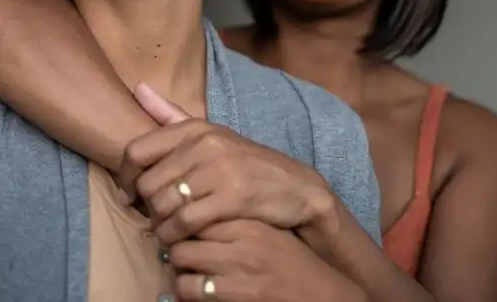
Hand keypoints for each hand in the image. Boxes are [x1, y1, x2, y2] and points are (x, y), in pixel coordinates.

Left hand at [121, 83, 336, 245]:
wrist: (298, 188)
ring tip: (165, 232)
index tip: (129, 196)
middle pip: (147, 183)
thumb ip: (171, 114)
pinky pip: (185, 222)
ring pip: (163, 204)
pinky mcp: (233, 197)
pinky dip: (175, 236)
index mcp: (194, 128)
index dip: (125, 178)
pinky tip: (179, 241)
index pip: (136, 150)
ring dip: (158, 225)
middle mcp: (205, 143)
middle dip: (144, 208)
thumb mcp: (211, 134)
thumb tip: (137, 87)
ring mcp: (220, 169)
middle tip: (151, 220)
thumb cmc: (246, 164)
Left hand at [168, 220, 365, 301]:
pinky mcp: (238, 293)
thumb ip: (232, 220)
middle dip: (174, 243)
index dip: (181, 217)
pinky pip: (190, 288)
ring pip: (180, 258)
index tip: (177, 227)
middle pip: (183, 229)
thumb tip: (193, 212)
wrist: (321, 296)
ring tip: (186, 274)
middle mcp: (244, 238)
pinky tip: (197, 293)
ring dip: (178, 269)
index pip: (197, 204)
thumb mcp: (265, 232)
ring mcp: (240, 265)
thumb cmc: (290, 264)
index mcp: (249, 219)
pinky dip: (187, 292)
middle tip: (178, 254)